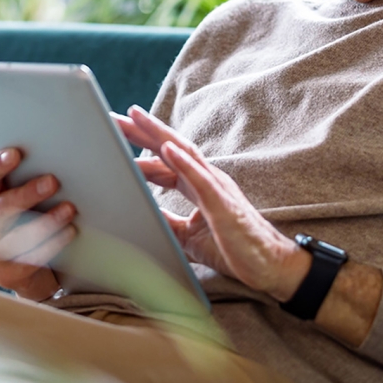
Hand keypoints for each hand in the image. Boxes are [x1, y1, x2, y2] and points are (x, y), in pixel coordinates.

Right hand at [0, 149, 76, 300]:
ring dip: (45, 221)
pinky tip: (71, 232)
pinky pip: (30, 258)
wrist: (29, 272)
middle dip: (27, 193)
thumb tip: (44, 142)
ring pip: (16, 235)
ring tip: (70, 209)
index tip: (16, 153)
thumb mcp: (22, 200)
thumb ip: (24, 176)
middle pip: (0, 206)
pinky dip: (53, 244)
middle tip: (54, 181)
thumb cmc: (30, 222)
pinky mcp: (5, 273)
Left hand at [114, 106, 309, 301]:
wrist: (269, 265)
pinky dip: (183, 162)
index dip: (139, 147)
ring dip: (158, 134)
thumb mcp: (188, 236)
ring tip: (135, 116)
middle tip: (113, 116)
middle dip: (141, 131)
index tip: (113, 135)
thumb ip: (168, 221)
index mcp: (197, 185)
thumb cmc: (234, 248)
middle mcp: (206, 178)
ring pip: (183, 152)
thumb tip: (142, 215)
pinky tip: (166, 149)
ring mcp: (216, 187)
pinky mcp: (223, 203)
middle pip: (169, 147)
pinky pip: (201, 179)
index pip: (163, 160)